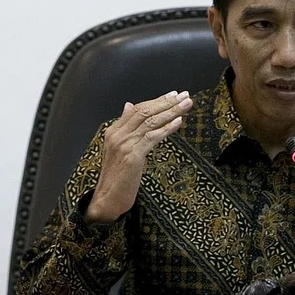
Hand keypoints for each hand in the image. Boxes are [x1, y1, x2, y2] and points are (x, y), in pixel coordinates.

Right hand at [85, 90, 193, 222]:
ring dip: (171, 112)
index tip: (173, 95)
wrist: (108, 199)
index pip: (138, 109)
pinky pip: (152, 138)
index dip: (157, 100)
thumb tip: (128, 106)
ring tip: (186, 104)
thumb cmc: (117, 177)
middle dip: (167, 102)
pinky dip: (166, 129)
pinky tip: (178, 122)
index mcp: (114, 131)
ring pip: (150, 122)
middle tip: (185, 95)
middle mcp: (118, 134)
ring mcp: (124, 145)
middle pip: (145, 112)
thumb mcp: (120, 149)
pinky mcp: (132, 156)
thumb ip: (125, 127)